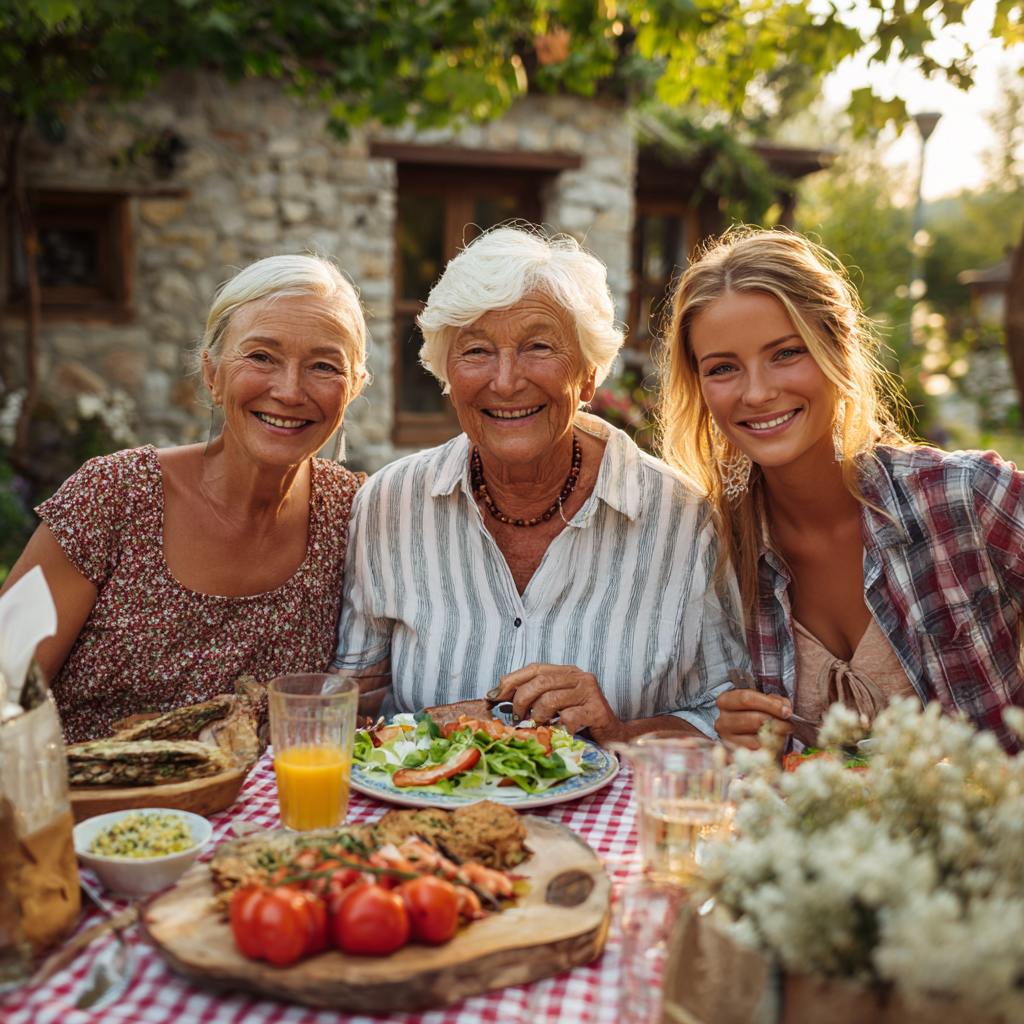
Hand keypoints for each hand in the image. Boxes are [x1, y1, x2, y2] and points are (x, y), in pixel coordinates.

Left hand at [491, 663, 624, 743]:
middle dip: (520, 701)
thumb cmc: (579, 720)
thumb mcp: (554, 704)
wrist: (612, 735)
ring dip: (538, 717)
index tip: (494, 695)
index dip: (512, 680)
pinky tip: (560, 732)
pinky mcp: (597, 711)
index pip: (535, 668)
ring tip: (539, 726)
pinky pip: (568, 718)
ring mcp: (590, 692)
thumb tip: (498, 696)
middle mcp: (579, 677)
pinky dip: (558, 728)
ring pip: (550, 700)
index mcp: (567, 672)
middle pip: (540, 682)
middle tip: (516, 718)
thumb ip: (533, 697)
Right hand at [715, 689, 793, 749]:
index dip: (770, 704)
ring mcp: (727, 739)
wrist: (741, 733)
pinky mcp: (734, 755)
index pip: (747, 699)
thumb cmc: (752, 712)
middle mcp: (723, 720)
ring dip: (776, 735)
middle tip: (790, 724)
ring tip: (783, 733)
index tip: (786, 711)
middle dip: (776, 722)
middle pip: (753, 719)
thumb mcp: (760, 701)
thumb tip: (786, 709)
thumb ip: (773, 701)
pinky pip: (758, 751)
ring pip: (757, 737)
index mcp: (726, 701)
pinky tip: (774, 742)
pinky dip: (770, 747)